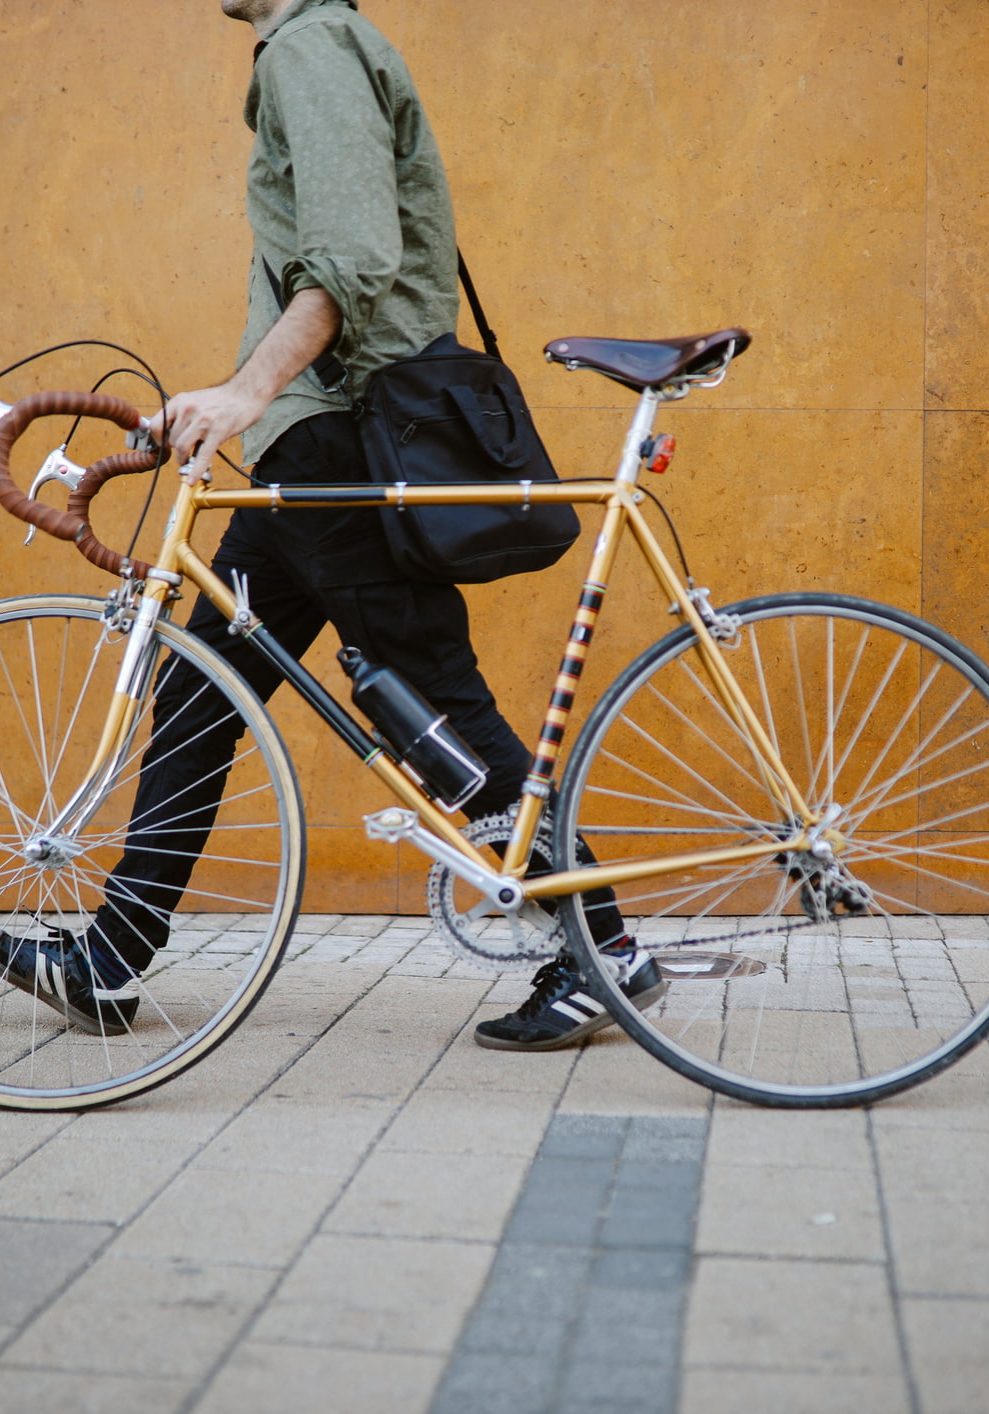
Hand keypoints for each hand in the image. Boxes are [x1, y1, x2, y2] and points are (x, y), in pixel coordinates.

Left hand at [148, 381, 264, 484]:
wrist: (245, 395)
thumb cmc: (221, 400)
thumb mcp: (194, 400)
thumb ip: (180, 414)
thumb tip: (167, 432)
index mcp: (180, 401)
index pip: (156, 425)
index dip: (157, 440)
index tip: (163, 445)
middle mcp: (188, 409)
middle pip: (170, 439)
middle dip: (176, 449)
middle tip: (184, 451)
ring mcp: (202, 421)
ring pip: (182, 448)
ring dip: (184, 458)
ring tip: (189, 459)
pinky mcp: (217, 433)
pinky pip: (202, 456)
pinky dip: (195, 471)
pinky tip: (192, 480)